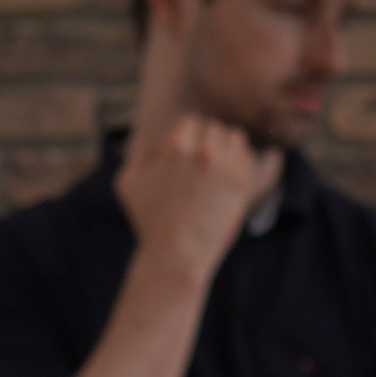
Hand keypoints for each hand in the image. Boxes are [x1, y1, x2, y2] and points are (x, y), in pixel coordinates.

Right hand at [120, 111, 273, 281]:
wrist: (179, 254)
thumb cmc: (150, 222)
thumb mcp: (128, 182)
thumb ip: (140, 154)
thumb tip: (159, 143)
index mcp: (176, 145)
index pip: (191, 122)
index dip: (189, 137)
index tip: (188, 154)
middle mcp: (203, 151)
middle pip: (213, 128)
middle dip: (208, 142)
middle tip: (204, 163)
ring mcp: (226, 166)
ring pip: (234, 137)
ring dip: (227, 147)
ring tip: (219, 165)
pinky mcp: (242, 183)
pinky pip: (247, 156)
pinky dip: (241, 160)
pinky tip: (231, 173)